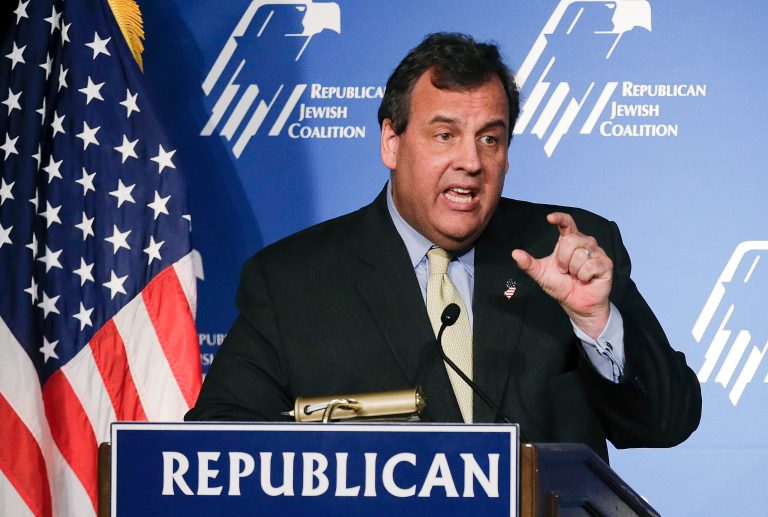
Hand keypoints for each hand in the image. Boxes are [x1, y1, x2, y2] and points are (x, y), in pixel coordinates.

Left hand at [511, 212, 611, 338]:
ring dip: (573, 270)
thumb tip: (515, 253)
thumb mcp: (541, 274)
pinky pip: (590, 266)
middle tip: (565, 271)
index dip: (560, 218)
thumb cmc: (561, 286)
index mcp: (569, 241)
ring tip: (576, 276)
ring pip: (580, 254)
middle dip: (563, 259)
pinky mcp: (605, 264)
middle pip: (571, 241)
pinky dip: (584, 276)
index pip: (567, 223)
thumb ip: (528, 264)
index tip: (550, 218)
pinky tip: (586, 279)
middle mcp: (584, 243)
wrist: (576, 304)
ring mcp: (597, 252)